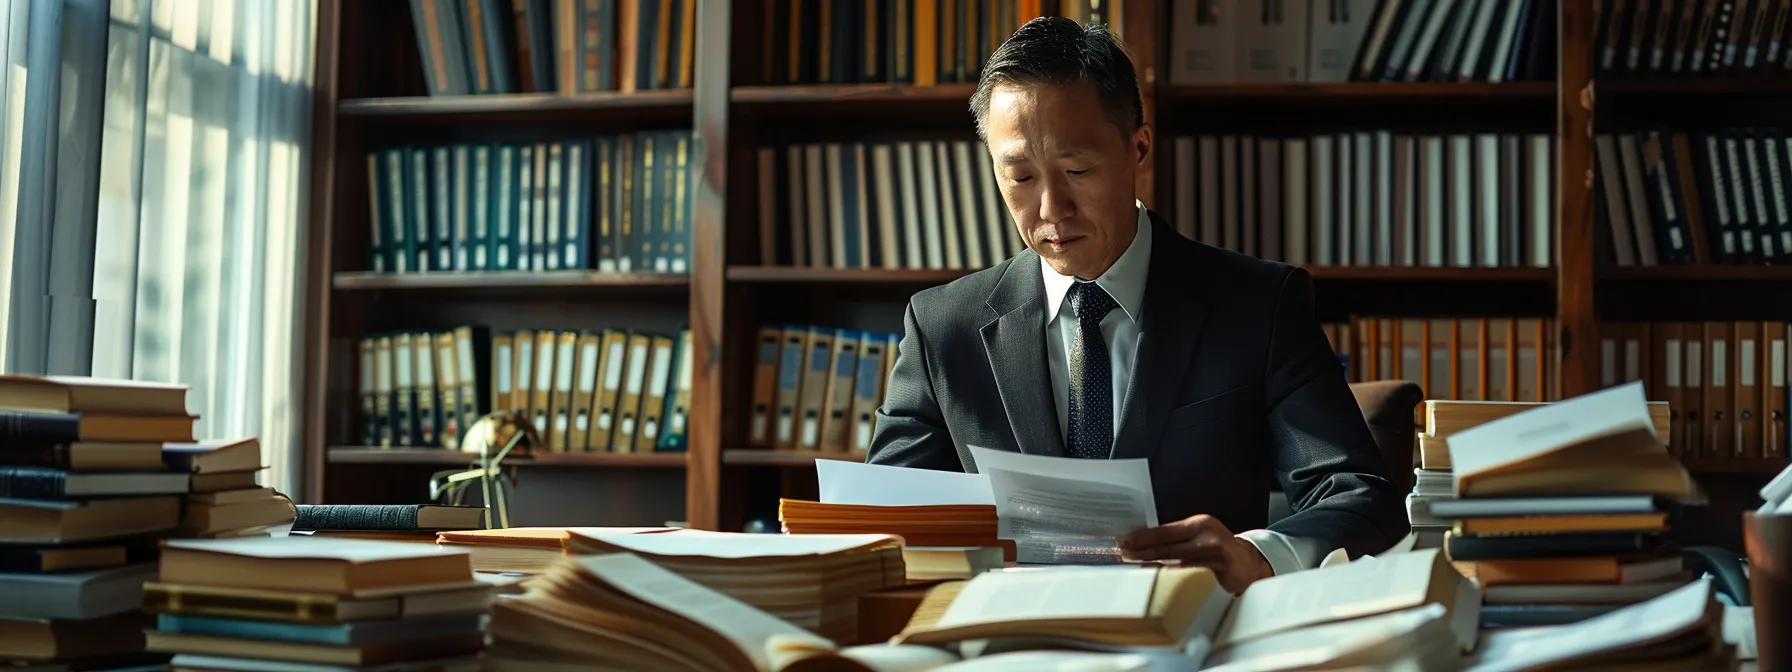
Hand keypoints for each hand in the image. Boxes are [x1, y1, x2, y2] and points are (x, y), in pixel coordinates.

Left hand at [1116, 514, 1272, 593]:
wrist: (1248, 564)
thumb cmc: (1219, 548)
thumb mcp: (1201, 533)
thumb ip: (1177, 536)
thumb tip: (1142, 541)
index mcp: (1201, 524)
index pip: (1164, 531)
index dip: (1141, 537)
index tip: (1124, 540)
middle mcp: (1208, 540)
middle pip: (1165, 549)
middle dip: (1141, 553)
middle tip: (1124, 555)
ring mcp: (1213, 561)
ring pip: (1173, 567)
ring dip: (1151, 568)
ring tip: (1135, 568)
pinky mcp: (1216, 579)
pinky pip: (1186, 581)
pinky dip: (1169, 582)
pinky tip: (1157, 582)